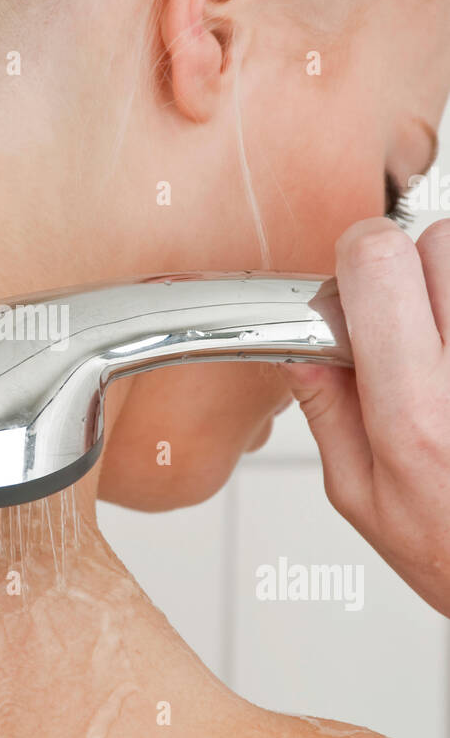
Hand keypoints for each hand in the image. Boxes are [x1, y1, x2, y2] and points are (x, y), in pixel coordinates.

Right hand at [280, 216, 449, 617]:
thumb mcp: (364, 498)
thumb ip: (328, 412)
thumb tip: (302, 346)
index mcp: (414, 413)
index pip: (379, 262)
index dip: (358, 259)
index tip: (357, 291)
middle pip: (439, 239)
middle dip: (413, 269)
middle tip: (410, 324)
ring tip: (446, 349)